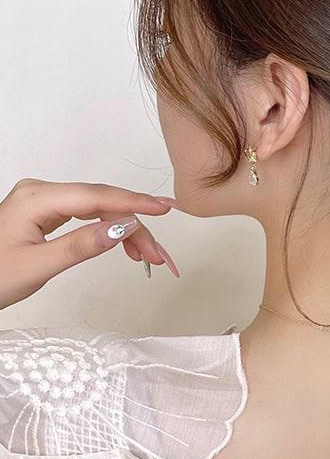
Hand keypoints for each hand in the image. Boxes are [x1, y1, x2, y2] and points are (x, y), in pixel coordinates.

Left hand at [0, 178, 179, 309]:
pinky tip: (124, 241)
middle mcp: (41, 192)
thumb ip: (80, 246)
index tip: (164, 208)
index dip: (134, 202)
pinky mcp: (47, 212)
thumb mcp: (36, 267)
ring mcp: (44, 200)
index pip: (96, 196)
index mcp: (36, 198)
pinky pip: (87, 214)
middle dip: (135, 226)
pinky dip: (109, 228)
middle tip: (158, 254)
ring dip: (126, 229)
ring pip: (98, 209)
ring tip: (146, 255)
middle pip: (102, 203)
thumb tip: (122, 228)